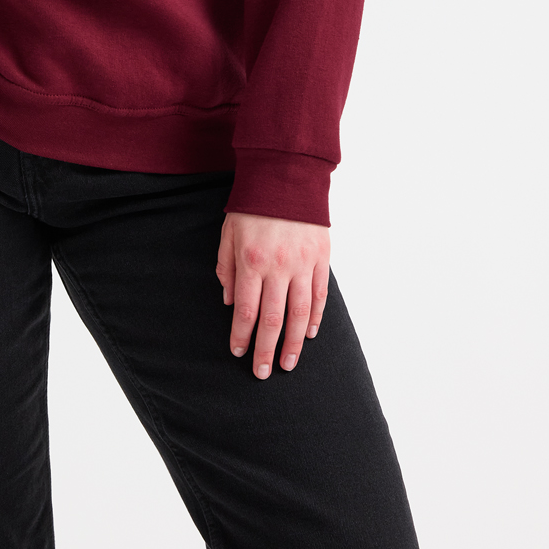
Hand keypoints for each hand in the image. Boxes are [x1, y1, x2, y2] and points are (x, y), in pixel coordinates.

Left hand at [216, 212, 329, 378]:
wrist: (287, 175)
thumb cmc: (253, 205)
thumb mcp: (228, 233)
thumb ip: (226, 268)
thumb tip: (230, 302)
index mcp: (251, 261)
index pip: (246, 311)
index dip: (241, 336)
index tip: (238, 352)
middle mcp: (278, 267)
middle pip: (272, 320)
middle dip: (265, 350)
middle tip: (262, 373)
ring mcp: (303, 264)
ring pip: (299, 314)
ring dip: (293, 343)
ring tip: (288, 364)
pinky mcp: (321, 258)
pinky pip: (319, 295)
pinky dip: (315, 317)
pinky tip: (309, 334)